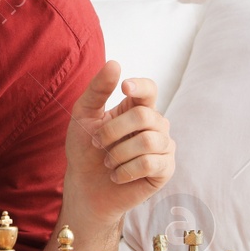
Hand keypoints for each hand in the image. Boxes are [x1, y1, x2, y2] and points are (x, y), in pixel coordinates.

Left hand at [62, 59, 175, 227]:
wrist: (85, 187)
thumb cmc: (85, 150)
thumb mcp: (84, 115)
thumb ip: (98, 89)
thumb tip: (115, 63)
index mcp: (137, 108)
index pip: (150, 88)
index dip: (140, 86)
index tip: (124, 88)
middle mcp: (155, 124)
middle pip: (145, 116)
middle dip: (114, 131)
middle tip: (97, 143)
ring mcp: (163, 147)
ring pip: (149, 141)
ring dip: (118, 153)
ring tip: (107, 162)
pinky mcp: (165, 170)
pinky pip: (150, 163)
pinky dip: (126, 170)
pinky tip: (117, 176)